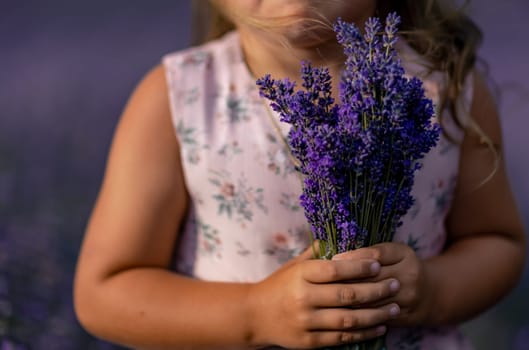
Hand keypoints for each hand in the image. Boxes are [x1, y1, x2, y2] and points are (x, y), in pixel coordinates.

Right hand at [247, 245, 400, 348]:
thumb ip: (317, 253)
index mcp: (300, 275)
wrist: (254, 315)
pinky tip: (380, 326)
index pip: (335, 270)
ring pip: (349, 319)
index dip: (359, 267)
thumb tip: (342, 236)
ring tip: (395, 307)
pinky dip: (364, 333)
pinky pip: (342, 337)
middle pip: (347, 295)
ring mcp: (306, 322)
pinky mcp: (309, 342)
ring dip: (376, 314)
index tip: (378, 265)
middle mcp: (303, 298)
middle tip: (395, 285)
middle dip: (376, 290)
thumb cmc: (278, 285)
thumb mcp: (293, 265)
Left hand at [333, 242, 433, 326]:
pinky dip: (360, 313)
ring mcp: (409, 297)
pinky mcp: (405, 315)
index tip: (334, 258)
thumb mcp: (392, 252)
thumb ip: (369, 251)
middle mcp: (410, 274)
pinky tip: (345, 310)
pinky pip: (378, 315)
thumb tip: (336, 252)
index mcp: (404, 254)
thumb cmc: (401, 267)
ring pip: (374, 299)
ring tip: (331, 295)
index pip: (376, 254)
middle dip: (348, 278)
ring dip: (350, 298)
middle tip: (327, 279)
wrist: (431, 293)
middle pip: (373, 277)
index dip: (353, 257)